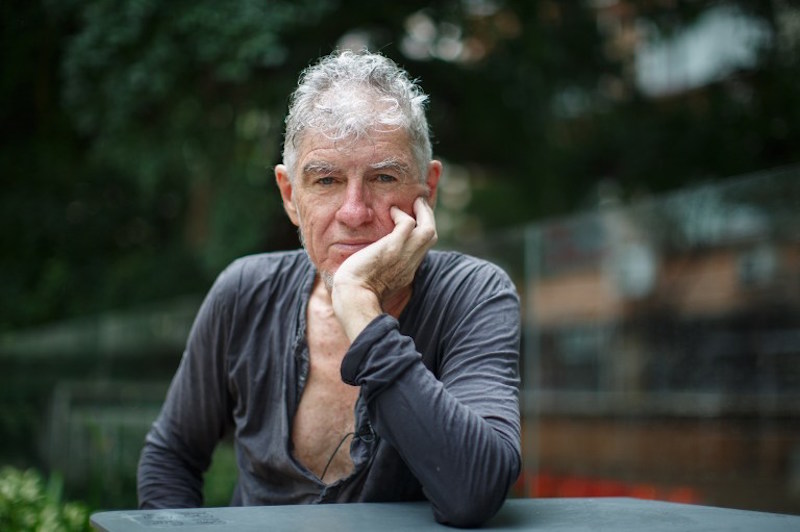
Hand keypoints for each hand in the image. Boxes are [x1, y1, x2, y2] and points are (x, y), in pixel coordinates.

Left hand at [331, 196, 437, 338]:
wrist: (353, 299)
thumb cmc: (354, 294)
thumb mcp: (372, 283)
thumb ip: (376, 273)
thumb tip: (365, 265)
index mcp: (405, 274)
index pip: (420, 250)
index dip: (418, 235)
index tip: (411, 224)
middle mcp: (409, 264)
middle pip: (431, 238)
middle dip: (428, 219)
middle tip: (420, 205)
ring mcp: (403, 255)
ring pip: (428, 229)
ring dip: (423, 212)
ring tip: (414, 202)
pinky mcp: (393, 247)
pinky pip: (407, 223)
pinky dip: (401, 214)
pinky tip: (391, 211)